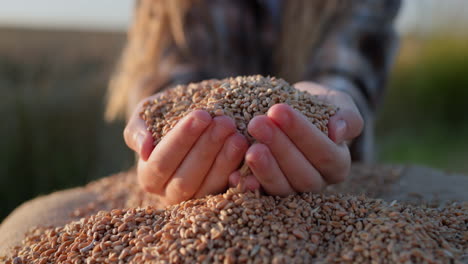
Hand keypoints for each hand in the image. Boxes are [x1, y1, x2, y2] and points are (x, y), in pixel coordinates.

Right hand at [124, 94, 247, 205]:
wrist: (193, 121)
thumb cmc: (166, 115)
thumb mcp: (146, 115)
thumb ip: (138, 129)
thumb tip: (144, 149)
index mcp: (149, 176)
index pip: (162, 162)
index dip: (181, 139)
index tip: (202, 115)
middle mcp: (171, 194)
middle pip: (187, 178)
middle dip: (207, 149)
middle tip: (225, 123)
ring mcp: (198, 200)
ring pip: (209, 188)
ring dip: (226, 163)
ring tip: (239, 137)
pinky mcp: (221, 199)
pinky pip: (232, 195)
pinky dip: (243, 184)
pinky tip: (253, 169)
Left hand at [229, 81, 363, 195]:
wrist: (295, 112)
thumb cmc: (318, 107)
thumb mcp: (337, 103)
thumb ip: (346, 116)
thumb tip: (338, 132)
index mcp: (338, 164)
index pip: (324, 153)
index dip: (302, 133)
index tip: (278, 109)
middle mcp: (317, 182)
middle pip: (302, 174)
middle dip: (278, 148)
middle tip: (257, 123)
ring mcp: (292, 190)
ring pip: (281, 188)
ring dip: (263, 169)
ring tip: (247, 148)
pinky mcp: (269, 193)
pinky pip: (259, 195)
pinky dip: (246, 186)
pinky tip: (233, 174)